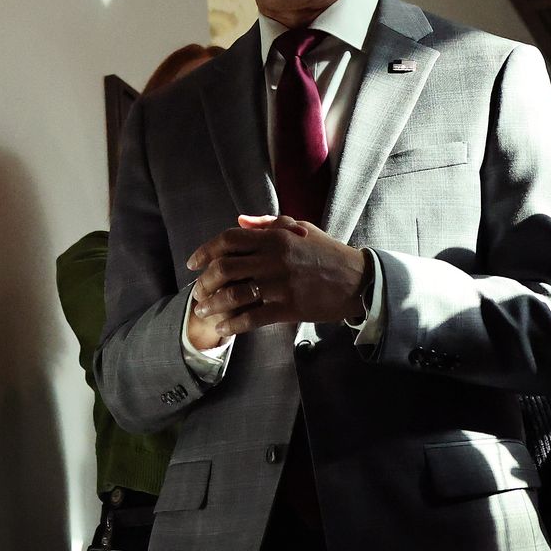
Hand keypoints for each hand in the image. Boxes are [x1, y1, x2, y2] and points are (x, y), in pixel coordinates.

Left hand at [185, 214, 368, 340]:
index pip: (229, 240)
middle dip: (204, 282)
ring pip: (234, 295)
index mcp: (275, 237)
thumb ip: (269, 224)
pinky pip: (252, 318)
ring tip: (204, 312)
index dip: (204, 250)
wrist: (358, 280)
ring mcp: (281, 284)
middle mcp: (274, 258)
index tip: (192, 263)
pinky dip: (233, 325)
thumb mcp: (300, 228)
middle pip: (224, 268)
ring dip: (213, 305)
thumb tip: (240, 221)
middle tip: (197, 292)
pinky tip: (224, 329)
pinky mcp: (289, 308)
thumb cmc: (327, 252)